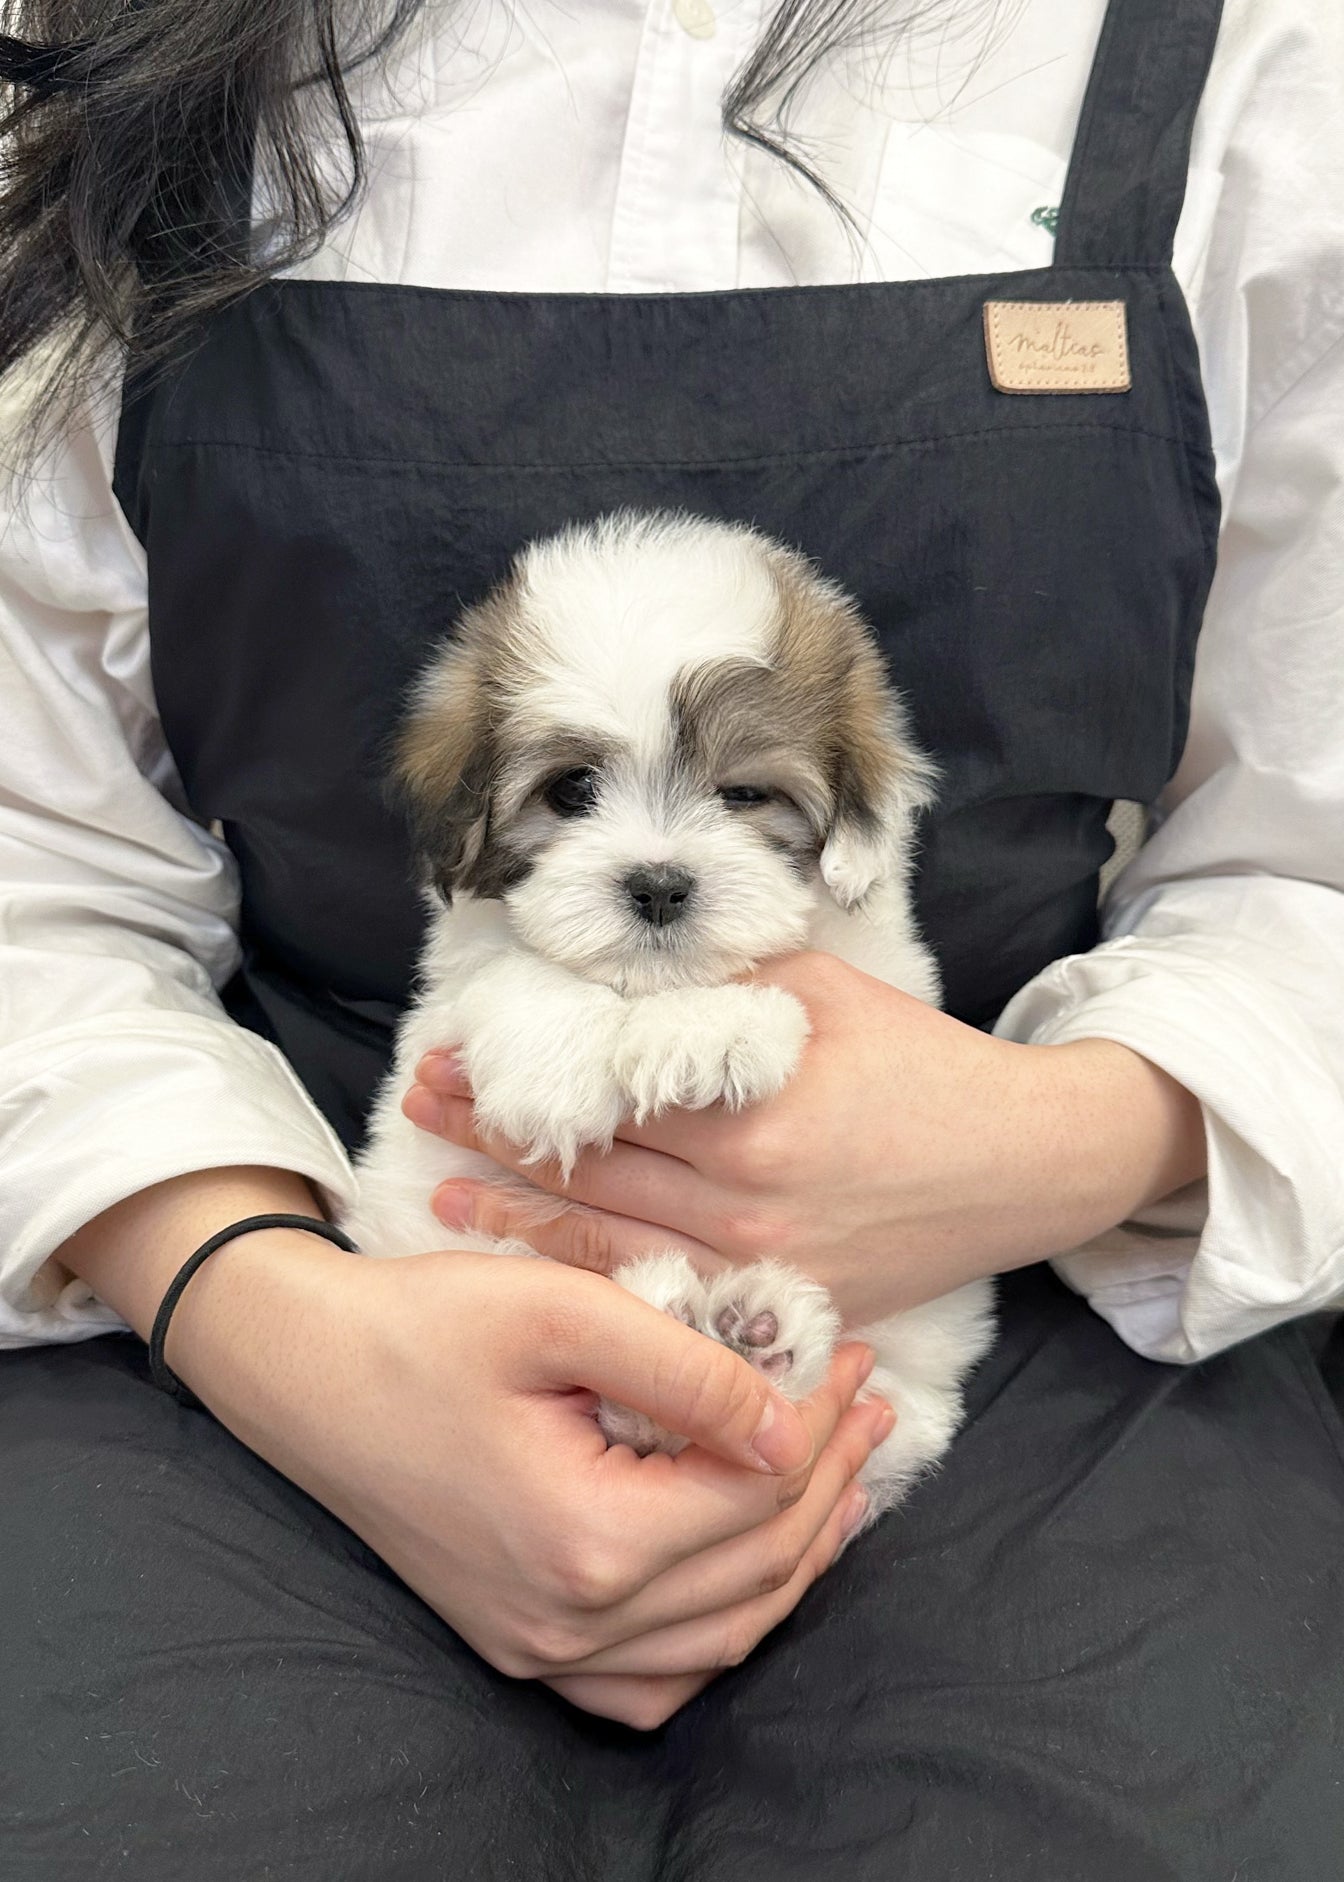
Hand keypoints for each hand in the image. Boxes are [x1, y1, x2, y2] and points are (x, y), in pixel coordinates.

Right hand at [58, 1171, 891, 1731]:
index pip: (756, 1498)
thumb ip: (688, 1371)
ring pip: (717, 1636)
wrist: (302, 1369)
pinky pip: (652, 1676)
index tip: (852, 1353)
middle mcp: (565, 1621)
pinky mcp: (519, 1642)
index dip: (822, 1424)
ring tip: (840, 1475)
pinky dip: (719, 1626)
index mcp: (582, 1539)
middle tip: (866, 1399)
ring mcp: (539, 1647)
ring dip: (793, 1556)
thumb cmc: (422, 1324)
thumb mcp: (561, 1310)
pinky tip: (748, 1568)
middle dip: (829, 1481)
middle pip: (752, 1572)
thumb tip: (793, 1423)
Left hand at [404, 951, 1206, 1324]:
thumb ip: (723, 984)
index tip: (452, 1055)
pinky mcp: (779, 1309)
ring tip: (441, 1195)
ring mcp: (760, 1270)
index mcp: (752, 1119)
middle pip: (588, 1171)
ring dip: (517, 1217)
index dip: (516, 1080)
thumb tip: (621, 972)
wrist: (1023, 1166)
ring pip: (608, 1247)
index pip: (601, 1099)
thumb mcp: (828, 993)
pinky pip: (666, 1299)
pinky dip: (592, 1280)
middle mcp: (744, 1206)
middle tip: (421, 1111)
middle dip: (493, 1139)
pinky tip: (537, 1270)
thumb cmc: (925, 1066)